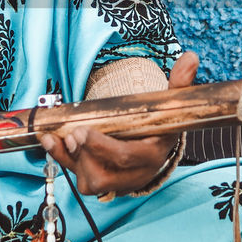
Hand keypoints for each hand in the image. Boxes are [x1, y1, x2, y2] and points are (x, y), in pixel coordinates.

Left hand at [39, 51, 199, 194]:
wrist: (154, 152)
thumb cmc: (158, 126)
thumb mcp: (169, 107)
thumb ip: (179, 85)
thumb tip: (191, 57)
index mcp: (151, 156)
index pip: (127, 158)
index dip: (103, 148)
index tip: (83, 131)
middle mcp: (132, 176)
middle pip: (104, 176)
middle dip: (83, 156)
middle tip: (72, 133)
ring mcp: (114, 183)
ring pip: (89, 181)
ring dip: (71, 159)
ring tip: (62, 136)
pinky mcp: (97, 182)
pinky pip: (75, 176)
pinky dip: (60, 158)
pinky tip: (50, 140)